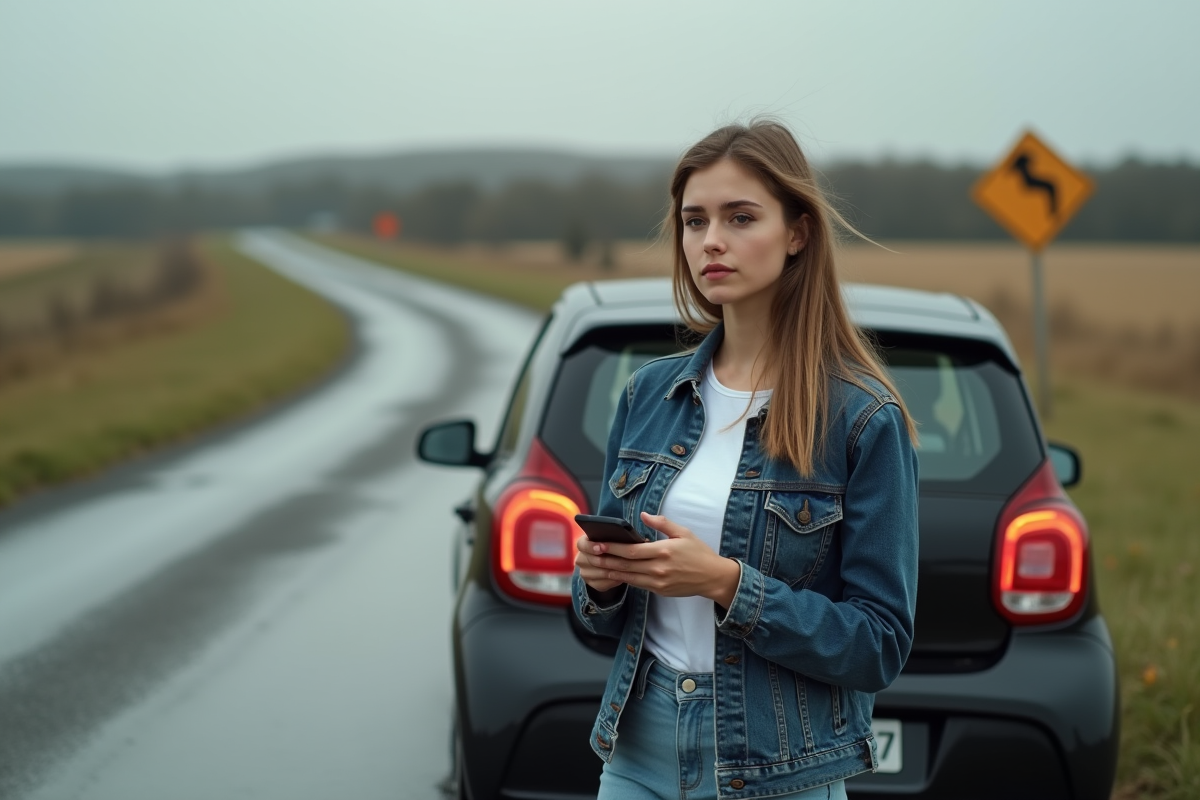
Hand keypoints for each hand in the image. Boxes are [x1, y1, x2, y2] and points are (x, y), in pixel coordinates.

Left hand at [578, 512, 739, 605]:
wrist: (713, 577)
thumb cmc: (699, 552)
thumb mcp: (683, 532)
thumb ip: (661, 523)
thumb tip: (643, 514)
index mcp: (663, 551)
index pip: (631, 550)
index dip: (613, 548)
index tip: (598, 543)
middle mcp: (659, 569)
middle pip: (625, 565)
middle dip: (606, 559)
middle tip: (589, 555)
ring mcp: (658, 582)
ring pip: (628, 577)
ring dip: (610, 571)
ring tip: (595, 565)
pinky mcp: (659, 590)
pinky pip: (637, 584)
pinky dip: (624, 579)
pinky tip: (614, 573)